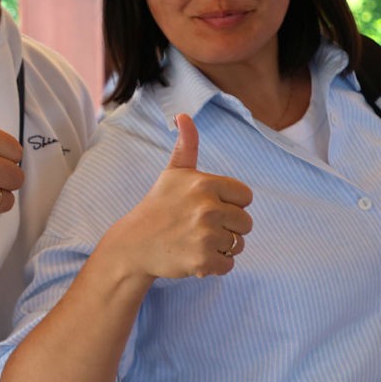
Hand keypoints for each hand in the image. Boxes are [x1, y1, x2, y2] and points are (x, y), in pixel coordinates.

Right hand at [99, 114, 251, 280]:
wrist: (134, 244)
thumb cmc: (158, 207)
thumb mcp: (172, 173)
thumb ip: (187, 145)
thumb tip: (183, 115)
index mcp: (205, 184)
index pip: (246, 197)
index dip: (231, 204)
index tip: (208, 208)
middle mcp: (207, 207)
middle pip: (246, 223)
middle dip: (228, 228)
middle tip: (201, 228)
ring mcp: (205, 235)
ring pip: (238, 245)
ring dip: (222, 247)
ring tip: (197, 242)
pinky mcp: (202, 260)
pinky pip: (228, 265)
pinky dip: (215, 266)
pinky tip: (195, 257)